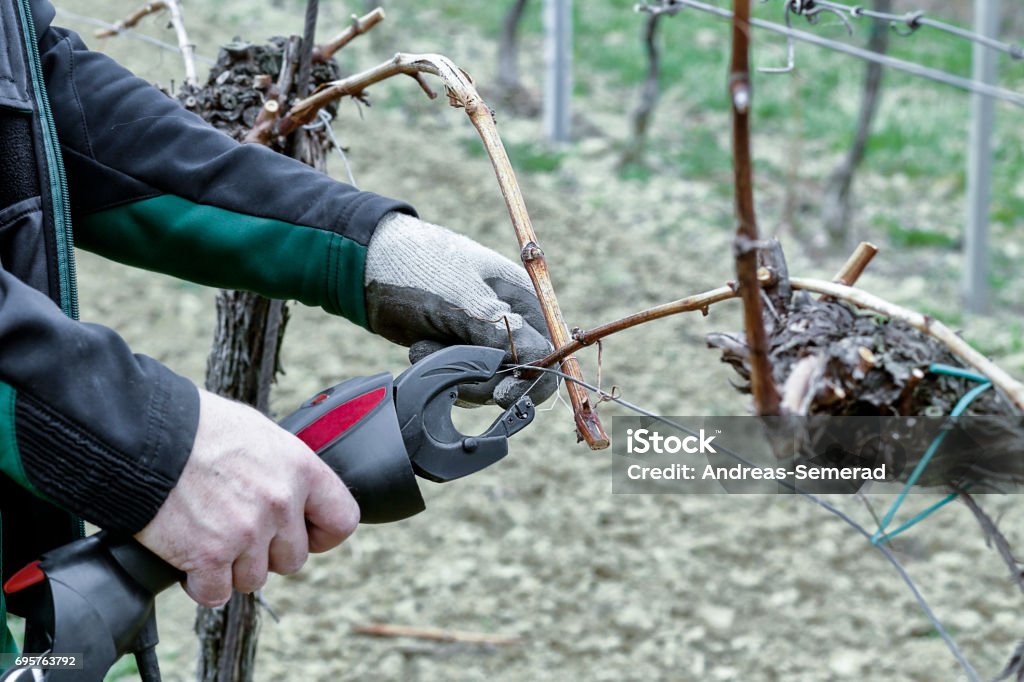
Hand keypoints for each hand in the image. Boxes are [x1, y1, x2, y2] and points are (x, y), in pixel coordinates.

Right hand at [134, 389, 358, 606]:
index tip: (303, 533)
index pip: (342, 520)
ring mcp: (246, 532)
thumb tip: (296, 495)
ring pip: (254, 579)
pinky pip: (216, 593)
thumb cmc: (199, 428)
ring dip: (231, 567)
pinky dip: (200, 583)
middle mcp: (280, 503)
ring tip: (208, 534)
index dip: (321, 534)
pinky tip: (189, 556)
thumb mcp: (261, 435)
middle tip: (237, 528)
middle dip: (266, 552)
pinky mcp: (209, 556)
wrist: (146, 437)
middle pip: (293, 559)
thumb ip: (285, 470)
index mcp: (301, 469)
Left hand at [365, 212, 557, 407]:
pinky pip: (464, 381)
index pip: (550, 352)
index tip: (503, 393)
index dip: (533, 379)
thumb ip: (500, 329)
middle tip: (450, 365)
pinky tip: (422, 349)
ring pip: (489, 384)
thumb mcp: (461, 297)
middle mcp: (512, 321)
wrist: (368, 266)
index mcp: (525, 299)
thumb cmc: (420, 268)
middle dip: (484, 379)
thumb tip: (536, 359)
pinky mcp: (460, 352)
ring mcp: (484, 339)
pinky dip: (442, 373)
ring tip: (426, 345)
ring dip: (456, 373)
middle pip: (521, 376)